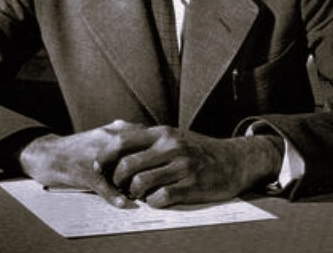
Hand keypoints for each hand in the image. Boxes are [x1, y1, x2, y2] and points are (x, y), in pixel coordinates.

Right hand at [18, 119, 148, 207]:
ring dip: (134, 184)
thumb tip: (150, 134)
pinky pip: (102, 184)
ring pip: (122, 170)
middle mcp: (108, 139)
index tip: (164, 164)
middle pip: (137, 154)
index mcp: (115, 129)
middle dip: (148, 169)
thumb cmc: (81, 145)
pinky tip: (123, 203)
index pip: (145, 139)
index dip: (156, 153)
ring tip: (144, 194)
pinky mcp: (85, 171)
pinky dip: (113, 194)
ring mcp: (97, 155)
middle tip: (158, 182)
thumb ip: (125, 132)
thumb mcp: (104, 132)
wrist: (51, 153)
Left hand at [96, 126, 282, 207]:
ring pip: (141, 183)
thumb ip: (146, 136)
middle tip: (119, 185)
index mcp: (161, 133)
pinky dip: (153, 202)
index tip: (99, 167)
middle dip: (117, 179)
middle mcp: (170, 146)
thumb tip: (116, 129)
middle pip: (127, 165)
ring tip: (138, 193)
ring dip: (134, 193)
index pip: (122, 141)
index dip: (105, 156)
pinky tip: (156, 199)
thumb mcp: (172, 134)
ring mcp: (181, 166)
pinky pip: (160, 198)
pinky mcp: (192, 186)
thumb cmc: (197, 149)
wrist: (233, 160)